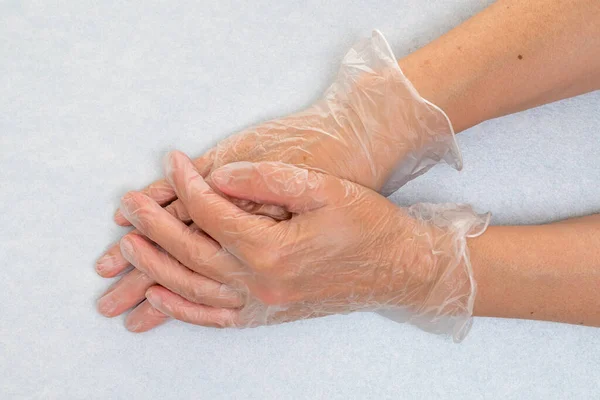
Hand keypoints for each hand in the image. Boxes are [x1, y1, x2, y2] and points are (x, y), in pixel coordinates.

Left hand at [114, 151, 486, 339]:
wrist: (398, 269)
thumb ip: (265, 179)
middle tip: (128, 205)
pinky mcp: (268, 314)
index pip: (210, 212)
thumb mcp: (324, 189)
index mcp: (271, 249)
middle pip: (189, 252)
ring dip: (155, 267)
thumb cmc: (368, 225)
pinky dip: (182, 309)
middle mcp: (260, 282)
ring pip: (192, 289)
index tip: (172, 161)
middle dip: (153, 226)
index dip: (186, 183)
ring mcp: (262, 304)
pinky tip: (161, 299)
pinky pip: (213, 318)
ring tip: (127, 247)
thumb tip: (216, 176)